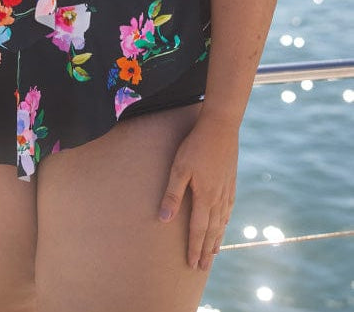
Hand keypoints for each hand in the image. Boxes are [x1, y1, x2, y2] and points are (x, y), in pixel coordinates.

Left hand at [158, 110, 237, 271]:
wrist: (220, 127)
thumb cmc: (196, 146)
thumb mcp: (179, 168)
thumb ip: (172, 195)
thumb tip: (163, 220)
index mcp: (204, 197)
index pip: (198, 229)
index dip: (194, 247)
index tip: (192, 264)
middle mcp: (217, 198)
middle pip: (212, 230)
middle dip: (206, 250)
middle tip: (203, 267)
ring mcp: (226, 190)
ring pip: (222, 221)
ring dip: (217, 238)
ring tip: (214, 252)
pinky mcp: (231, 181)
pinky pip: (229, 208)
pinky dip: (225, 221)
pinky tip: (224, 222)